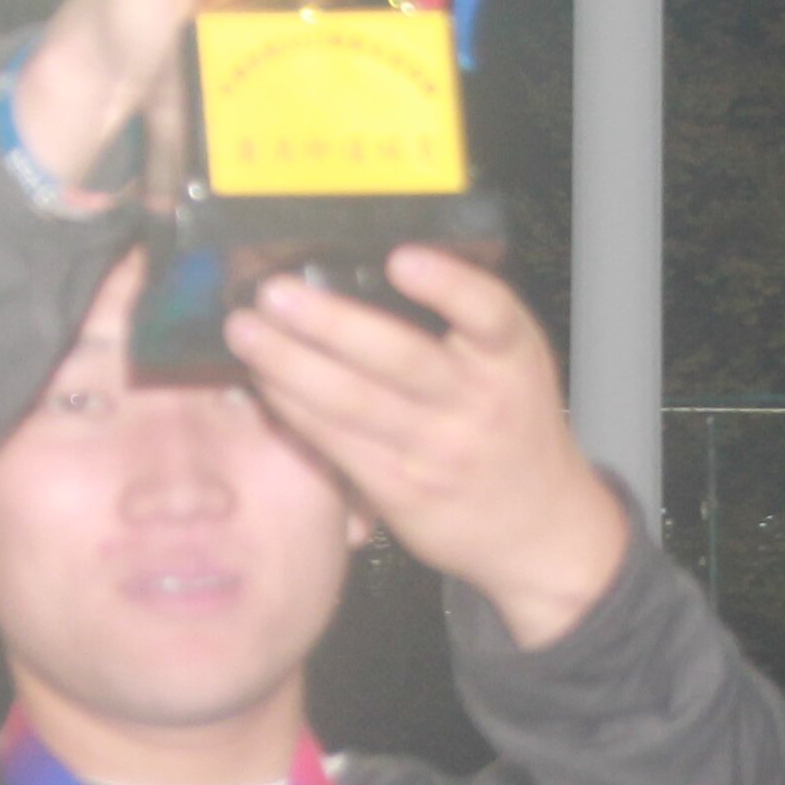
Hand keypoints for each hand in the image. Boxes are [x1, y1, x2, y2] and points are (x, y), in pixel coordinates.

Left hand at [222, 246, 632, 649]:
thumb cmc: (512, 426)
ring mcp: (437, 450)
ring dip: (290, 365)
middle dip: (329, 323)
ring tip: (245, 332)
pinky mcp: (401, 489)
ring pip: (354, 403)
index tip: (400, 258)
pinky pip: (337, 442)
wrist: (539, 526)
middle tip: (274, 293)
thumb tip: (371, 265)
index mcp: (512, 358)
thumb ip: (465, 326)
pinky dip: (295, 409)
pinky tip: (263, 381)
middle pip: (401, 359)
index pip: (491, 313)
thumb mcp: (513, 366)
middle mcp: (479, 403)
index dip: (448, 285)